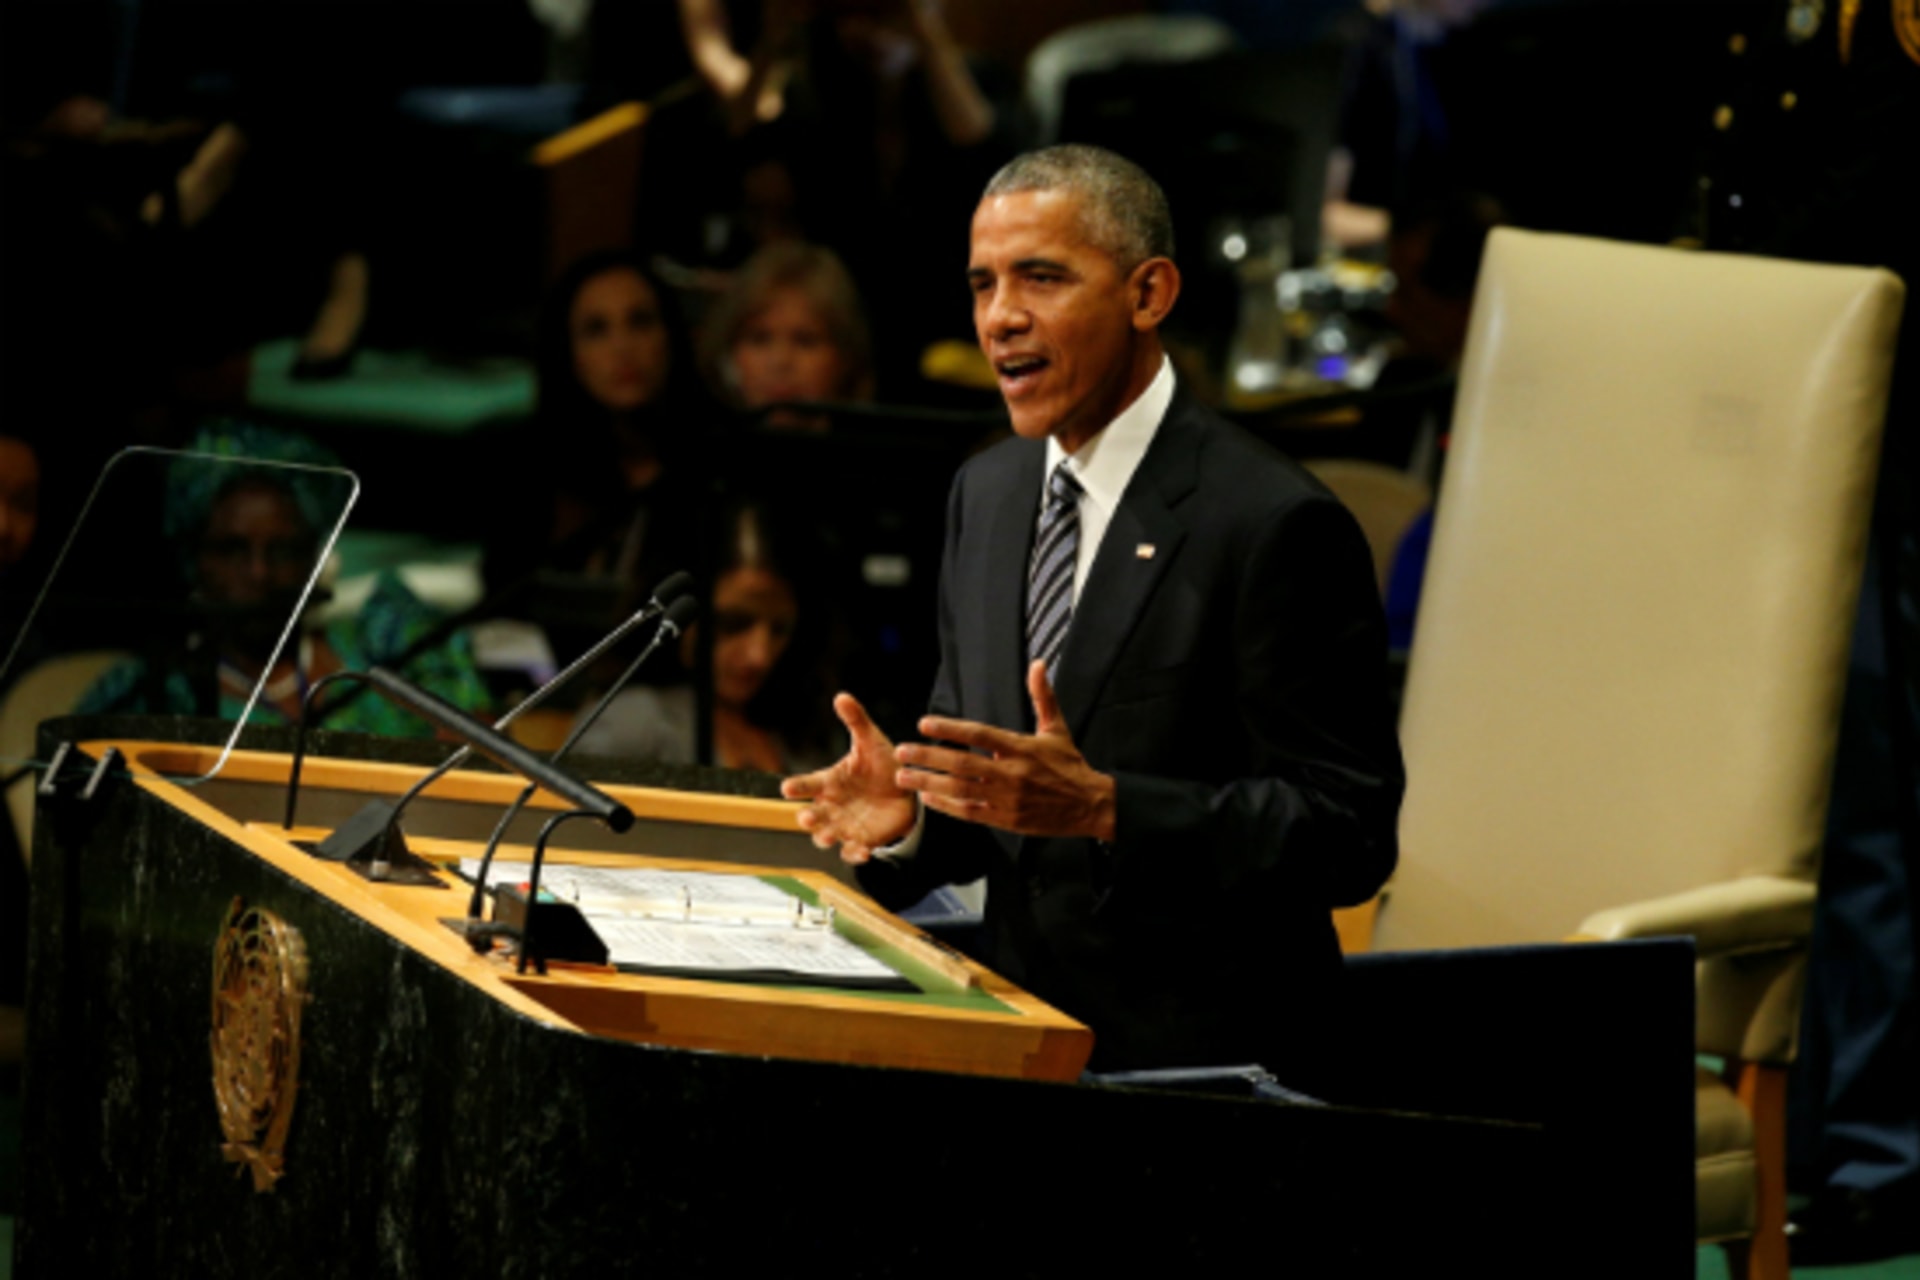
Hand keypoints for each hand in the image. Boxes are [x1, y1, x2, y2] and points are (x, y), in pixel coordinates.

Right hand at [781, 693, 917, 863]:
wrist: (907, 790)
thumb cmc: (881, 765)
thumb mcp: (871, 741)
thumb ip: (856, 721)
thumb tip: (842, 696)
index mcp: (829, 782)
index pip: (807, 784)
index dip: (796, 787)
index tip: (786, 788)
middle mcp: (832, 806)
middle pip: (812, 815)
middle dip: (807, 818)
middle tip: (806, 817)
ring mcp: (845, 825)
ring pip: (827, 836)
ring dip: (825, 838)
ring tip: (828, 837)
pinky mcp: (862, 840)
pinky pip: (853, 851)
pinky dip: (854, 854)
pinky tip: (862, 853)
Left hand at [896, 661, 1115, 840]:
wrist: (1089, 806)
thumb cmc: (1070, 765)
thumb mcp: (1056, 729)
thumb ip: (1042, 696)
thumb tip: (1038, 664)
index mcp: (1021, 748)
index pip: (979, 734)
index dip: (950, 729)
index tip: (924, 723)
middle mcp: (1012, 773)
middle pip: (963, 764)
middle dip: (929, 757)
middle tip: (902, 751)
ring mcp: (1007, 799)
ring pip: (961, 790)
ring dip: (929, 783)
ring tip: (904, 777)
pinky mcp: (1006, 819)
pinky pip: (970, 812)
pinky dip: (947, 806)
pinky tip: (928, 798)